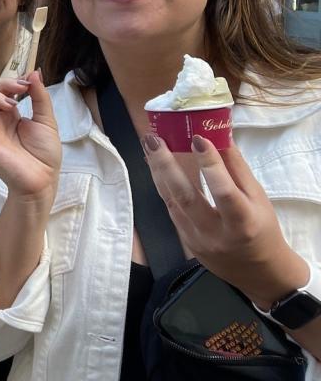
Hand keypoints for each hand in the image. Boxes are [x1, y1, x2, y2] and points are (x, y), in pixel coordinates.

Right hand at [0, 71, 60, 200]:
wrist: (41, 179)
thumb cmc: (44, 155)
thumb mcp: (46, 121)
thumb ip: (39, 97)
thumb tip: (34, 73)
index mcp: (10, 115)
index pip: (2, 90)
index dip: (10, 82)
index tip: (26, 82)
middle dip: (2, 84)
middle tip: (20, 88)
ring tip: (9, 103)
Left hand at [141, 133, 309, 308]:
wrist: (259, 273)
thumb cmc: (263, 230)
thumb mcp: (259, 199)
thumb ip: (237, 170)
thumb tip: (218, 137)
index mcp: (243, 223)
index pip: (223, 192)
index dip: (210, 164)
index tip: (197, 138)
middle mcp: (216, 234)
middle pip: (185, 197)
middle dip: (166, 165)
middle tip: (153, 139)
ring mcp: (196, 240)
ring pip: (172, 202)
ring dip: (158, 171)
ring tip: (149, 145)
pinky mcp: (185, 241)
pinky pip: (171, 209)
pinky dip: (163, 186)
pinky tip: (156, 166)